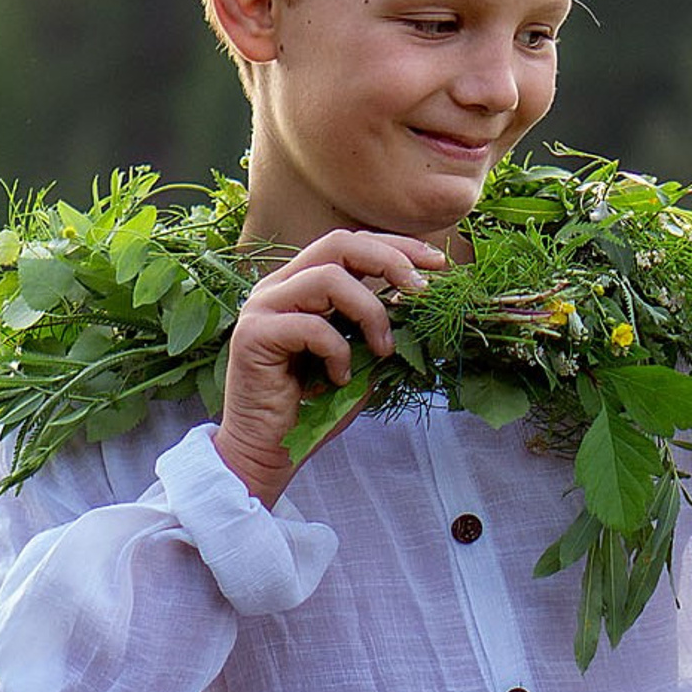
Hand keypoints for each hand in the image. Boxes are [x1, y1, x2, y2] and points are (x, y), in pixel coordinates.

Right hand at [213, 230, 443, 506]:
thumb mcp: (363, 357)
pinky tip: (341, 378)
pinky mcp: (254, 335)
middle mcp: (279, 286)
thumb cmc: (316, 404)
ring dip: (370, 312)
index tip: (438, 263)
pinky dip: (339, 351)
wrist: (268, 449)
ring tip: (383, 350)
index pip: (353, 243)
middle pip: (339, 243)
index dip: (398, 246)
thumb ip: (381, 326)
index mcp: (303, 282)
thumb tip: (423, 302)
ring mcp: (263, 307)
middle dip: (390, 260)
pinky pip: (311, 325)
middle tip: (422, 290)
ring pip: (329, 278)